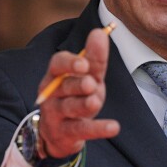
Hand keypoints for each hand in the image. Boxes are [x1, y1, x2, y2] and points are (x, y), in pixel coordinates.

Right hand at [36, 27, 120, 157]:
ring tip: (95, 101)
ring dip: (83, 104)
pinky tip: (113, 127)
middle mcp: (52, 94)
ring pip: (70, 108)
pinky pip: (81, 130)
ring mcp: (56, 115)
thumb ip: (94, 58)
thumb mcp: (87, 77)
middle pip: (64, 86)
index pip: (57, 64)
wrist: (58, 134)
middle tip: (90, 83)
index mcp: (56, 76)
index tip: (84, 64)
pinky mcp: (65, 134)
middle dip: (77, 84)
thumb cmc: (74, 97)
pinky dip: (98, 129)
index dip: (70, 63)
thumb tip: (100, 32)